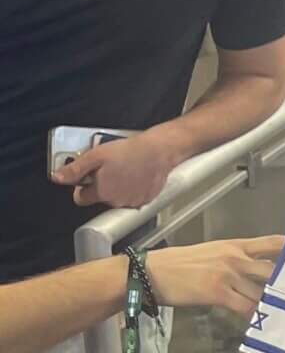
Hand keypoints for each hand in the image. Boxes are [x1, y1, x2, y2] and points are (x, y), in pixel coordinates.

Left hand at [53, 131, 185, 208]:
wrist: (159, 150)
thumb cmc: (130, 151)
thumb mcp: (95, 155)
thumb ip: (74, 170)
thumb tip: (57, 178)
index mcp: (101, 192)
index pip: (81, 198)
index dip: (82, 187)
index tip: (88, 178)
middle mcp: (116, 201)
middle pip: (100, 198)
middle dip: (102, 186)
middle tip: (110, 169)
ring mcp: (133, 201)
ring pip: (118, 198)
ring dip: (118, 188)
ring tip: (125, 171)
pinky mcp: (147, 199)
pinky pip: (134, 198)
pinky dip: (133, 189)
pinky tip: (136, 176)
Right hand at [143, 235, 284, 318]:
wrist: (149, 272)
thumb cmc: (179, 264)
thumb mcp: (212, 253)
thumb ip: (236, 259)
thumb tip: (258, 271)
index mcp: (235, 245)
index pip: (272, 242)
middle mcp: (236, 257)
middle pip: (273, 269)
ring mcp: (227, 274)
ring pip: (262, 291)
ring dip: (274, 304)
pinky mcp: (218, 292)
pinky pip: (245, 306)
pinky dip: (255, 316)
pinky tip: (262, 323)